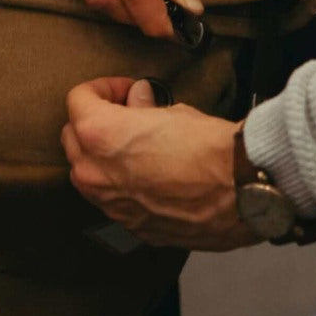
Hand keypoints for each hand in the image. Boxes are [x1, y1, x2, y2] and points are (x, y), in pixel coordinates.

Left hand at [61, 77, 257, 251]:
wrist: (243, 192)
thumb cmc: (212, 149)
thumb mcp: (175, 113)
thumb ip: (144, 109)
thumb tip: (137, 100)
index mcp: (100, 135)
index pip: (77, 100)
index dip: (102, 88)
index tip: (124, 90)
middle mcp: (95, 173)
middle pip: (72, 139)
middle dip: (93, 122)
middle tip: (125, 114)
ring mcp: (110, 205)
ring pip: (86, 174)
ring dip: (101, 157)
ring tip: (135, 147)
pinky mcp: (131, 227)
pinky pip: (112, 201)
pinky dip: (121, 186)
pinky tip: (149, 176)